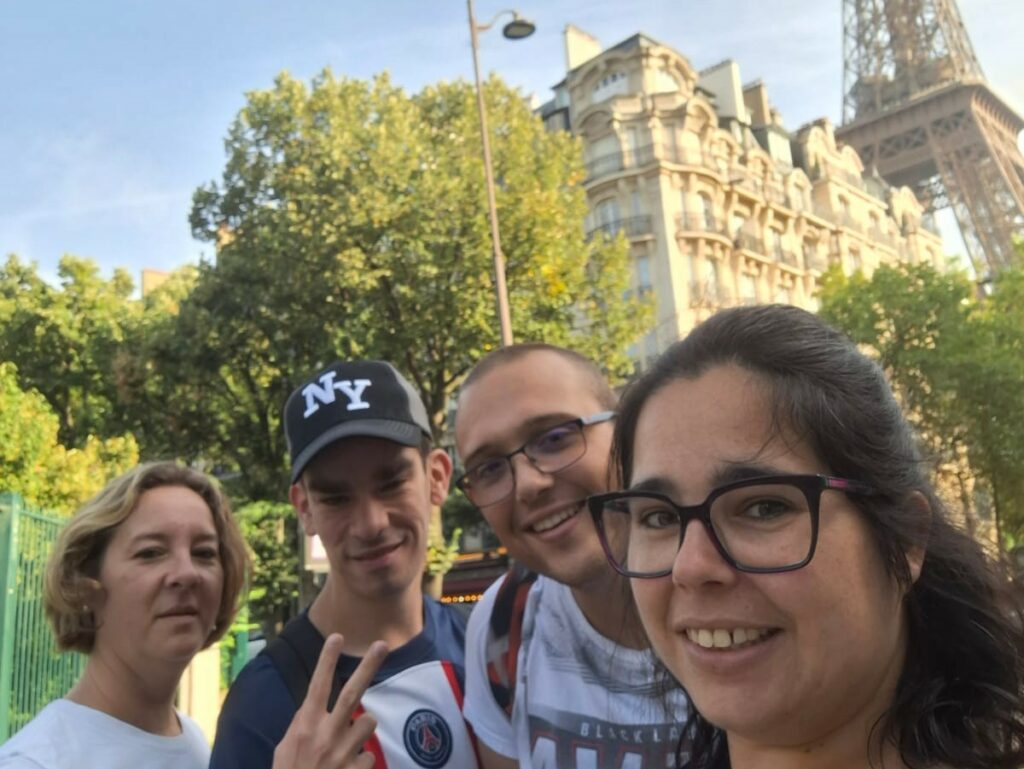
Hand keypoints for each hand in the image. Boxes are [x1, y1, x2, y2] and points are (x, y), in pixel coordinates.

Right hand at [272, 634, 387, 768]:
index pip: (317, 686)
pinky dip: (360, 761)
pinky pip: (369, 756)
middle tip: (381, 645)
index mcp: (305, 726)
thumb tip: (316, 707)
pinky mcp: (357, 768)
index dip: (327, 660)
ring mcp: (344, 752)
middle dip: (368, 667)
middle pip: (352, 693)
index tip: (337, 636)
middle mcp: (326, 734)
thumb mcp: (286, 748)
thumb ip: (304, 725)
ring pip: (368, 722)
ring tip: (346, 745)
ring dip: (362, 729)